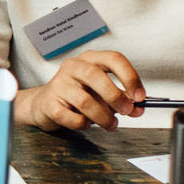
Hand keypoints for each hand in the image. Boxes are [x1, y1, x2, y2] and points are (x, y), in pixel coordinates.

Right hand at [14, 49, 143, 131]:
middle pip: (96, 76)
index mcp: (90, 59)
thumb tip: (137, 108)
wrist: (44, 104)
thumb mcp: (100, 91)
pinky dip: (84, 124)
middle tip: (127, 111)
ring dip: (103, 117)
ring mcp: (59, 84)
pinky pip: (72, 118)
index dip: (130, 77)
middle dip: (116, 97)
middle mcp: (73, 67)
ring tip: (109, 124)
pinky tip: (86, 123)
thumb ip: (120, 98)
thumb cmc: (76, 95)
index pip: (113, 59)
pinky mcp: (49, 103)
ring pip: (85, 101)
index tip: (140, 96)